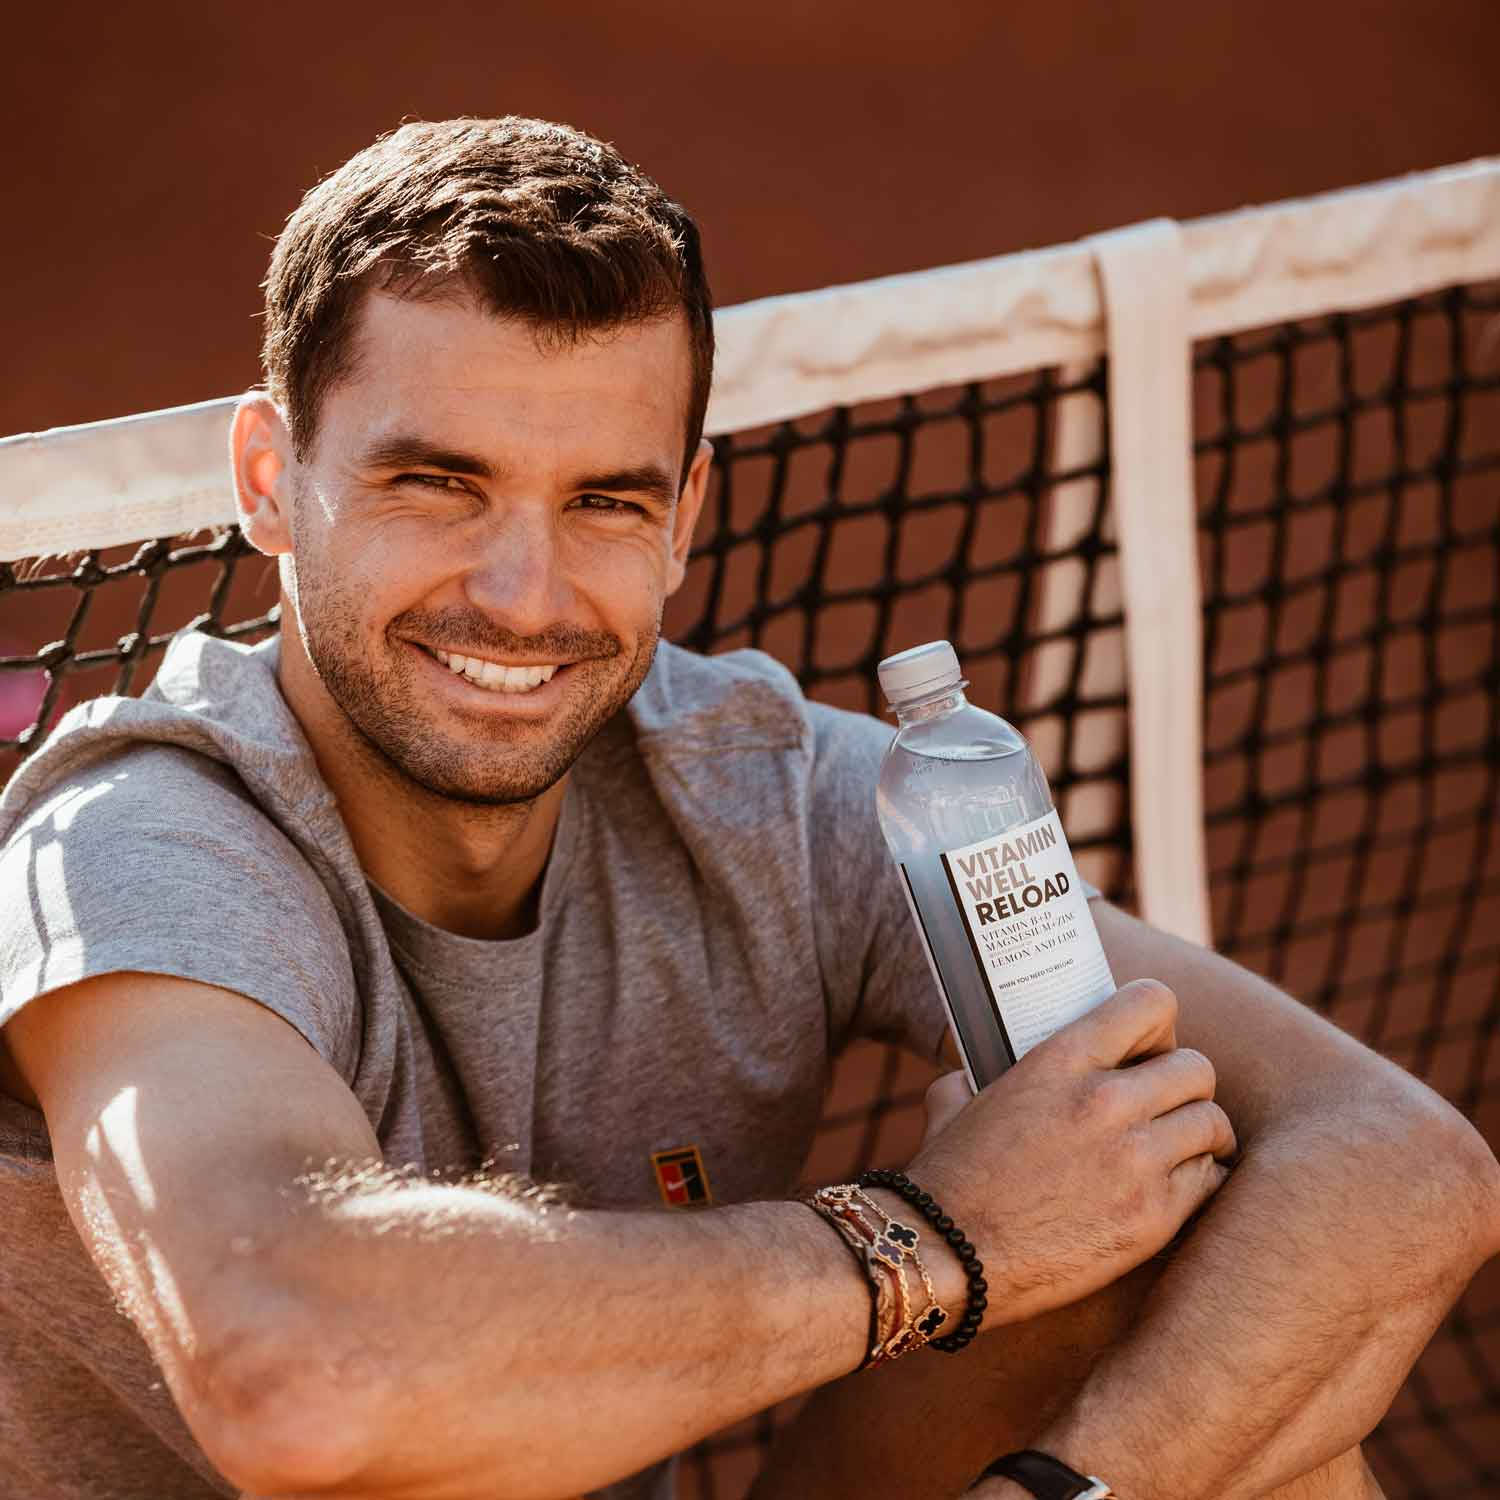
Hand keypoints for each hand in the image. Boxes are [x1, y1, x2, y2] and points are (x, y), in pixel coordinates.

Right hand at [905, 979, 1235, 1329]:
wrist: (947, 1256)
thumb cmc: (948, 1177)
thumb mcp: (958, 1099)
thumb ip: (979, 1072)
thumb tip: (977, 1069)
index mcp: (1060, 1059)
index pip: (1151, 1004)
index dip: (1158, 1024)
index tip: (1146, 1049)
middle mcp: (1105, 1100)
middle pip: (1196, 1067)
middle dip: (1185, 1085)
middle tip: (1166, 1106)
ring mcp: (1135, 1160)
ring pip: (1212, 1123)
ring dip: (1199, 1134)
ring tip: (1179, 1149)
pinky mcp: (1153, 1218)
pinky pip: (1211, 1180)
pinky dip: (1200, 1181)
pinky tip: (1174, 1188)